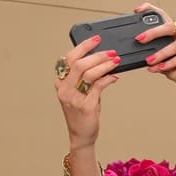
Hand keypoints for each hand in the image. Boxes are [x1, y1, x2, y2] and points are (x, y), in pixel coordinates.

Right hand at [54, 34, 120, 148]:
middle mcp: (64, 89)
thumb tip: (101, 60)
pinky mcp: (86, 106)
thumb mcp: (79, 92)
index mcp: (61, 83)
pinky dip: (108, 79)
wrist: (81, 136)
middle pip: (79, 63)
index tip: (96, 39)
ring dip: (104, 65)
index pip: (69, 58)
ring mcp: (74, 98)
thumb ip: (85, 77)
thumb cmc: (81, 114)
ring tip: (115, 61)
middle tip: (110, 52)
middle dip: (97, 55)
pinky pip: (99, 86)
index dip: (83, 46)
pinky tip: (114, 76)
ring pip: (89, 73)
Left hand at [135, 4, 175, 93]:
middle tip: (140, 39)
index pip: (164, 17)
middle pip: (169, 27)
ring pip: (175, 44)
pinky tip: (163, 67)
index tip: (137, 10)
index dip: (151, 10)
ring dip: (160, 53)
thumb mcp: (167, 66)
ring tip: (150, 61)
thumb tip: (143, 59)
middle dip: (152, 33)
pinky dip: (171, 62)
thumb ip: (157, 61)